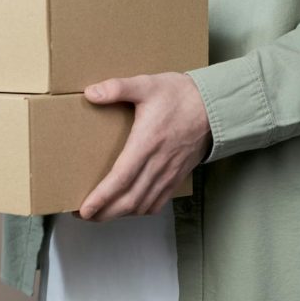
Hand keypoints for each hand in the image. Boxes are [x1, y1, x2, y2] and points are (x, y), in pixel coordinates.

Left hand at [78, 72, 210, 221]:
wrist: (216, 106)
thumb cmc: (180, 95)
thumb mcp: (146, 85)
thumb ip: (117, 88)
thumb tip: (90, 93)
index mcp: (147, 143)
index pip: (121, 178)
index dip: (101, 197)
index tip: (84, 209)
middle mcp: (158, 164)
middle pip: (129, 200)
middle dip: (104, 212)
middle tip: (83, 215)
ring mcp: (169, 173)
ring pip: (143, 205)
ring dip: (120, 214)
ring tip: (99, 214)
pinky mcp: (177, 176)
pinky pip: (158, 201)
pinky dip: (140, 209)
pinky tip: (129, 208)